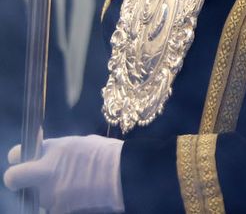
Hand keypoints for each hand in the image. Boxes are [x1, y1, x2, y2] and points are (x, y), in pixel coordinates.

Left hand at [5, 136, 124, 213]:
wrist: (126, 175)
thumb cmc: (107, 155)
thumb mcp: (79, 143)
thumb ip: (57, 151)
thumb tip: (46, 156)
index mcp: (52, 150)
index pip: (15, 155)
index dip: (19, 158)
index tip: (24, 161)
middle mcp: (45, 173)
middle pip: (14, 179)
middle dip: (18, 180)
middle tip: (33, 181)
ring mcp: (50, 195)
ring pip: (38, 196)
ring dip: (50, 193)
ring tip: (74, 187)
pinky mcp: (59, 211)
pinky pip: (53, 208)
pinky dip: (64, 204)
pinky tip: (79, 197)